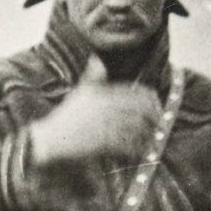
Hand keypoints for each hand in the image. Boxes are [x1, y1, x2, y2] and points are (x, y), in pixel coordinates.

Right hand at [33, 56, 161, 164]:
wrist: (52, 137)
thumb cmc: (66, 115)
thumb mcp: (79, 91)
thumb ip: (93, 76)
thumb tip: (97, 59)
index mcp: (104, 94)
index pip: (137, 93)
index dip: (152, 99)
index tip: (158, 104)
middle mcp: (107, 108)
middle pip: (142, 110)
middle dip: (154, 117)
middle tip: (159, 123)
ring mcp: (106, 126)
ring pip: (138, 129)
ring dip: (148, 134)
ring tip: (152, 138)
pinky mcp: (104, 143)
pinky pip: (128, 145)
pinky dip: (136, 149)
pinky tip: (140, 151)